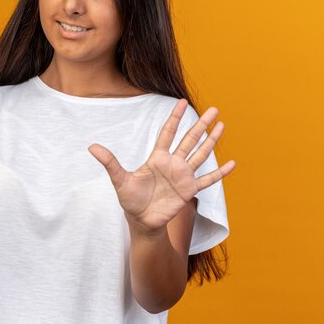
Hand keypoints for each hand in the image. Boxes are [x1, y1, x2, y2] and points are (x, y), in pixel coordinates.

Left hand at [88, 99, 235, 232]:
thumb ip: (110, 162)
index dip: (174, 117)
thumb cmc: (130, 200)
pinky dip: (220, 173)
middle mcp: (173, 164)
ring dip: (212, 141)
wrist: (141, 221)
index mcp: (157, 158)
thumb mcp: (119, 180)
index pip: (168, 133)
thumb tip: (91, 146)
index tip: (181, 101)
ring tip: (222, 126)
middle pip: (189, 139)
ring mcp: (183, 176)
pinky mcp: (189, 191)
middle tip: (214, 109)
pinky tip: (232, 163)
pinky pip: (208, 180)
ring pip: (201, 154)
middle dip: (201, 124)